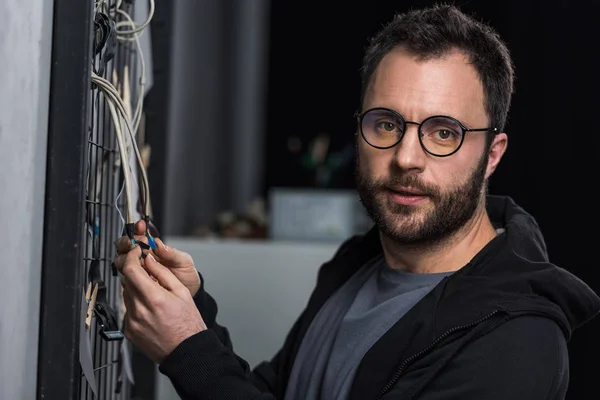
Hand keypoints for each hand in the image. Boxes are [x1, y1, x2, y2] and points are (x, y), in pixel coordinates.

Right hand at [114, 220, 200, 295]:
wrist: (188, 293)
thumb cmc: (186, 275)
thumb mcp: (185, 262)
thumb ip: (172, 253)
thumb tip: (159, 244)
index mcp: (154, 248)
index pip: (140, 235)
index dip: (138, 229)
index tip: (140, 227)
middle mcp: (143, 257)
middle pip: (125, 245)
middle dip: (126, 242)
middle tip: (133, 245)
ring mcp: (138, 270)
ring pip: (122, 259)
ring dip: (125, 257)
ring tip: (135, 259)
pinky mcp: (135, 282)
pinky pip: (125, 276)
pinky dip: (127, 272)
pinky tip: (133, 272)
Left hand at [118, 246, 206, 363]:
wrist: (185, 351)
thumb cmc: (188, 323)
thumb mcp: (181, 292)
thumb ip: (162, 273)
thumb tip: (149, 259)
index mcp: (153, 298)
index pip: (131, 270)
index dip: (132, 257)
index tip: (137, 253)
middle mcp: (139, 310)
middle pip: (126, 281)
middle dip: (136, 273)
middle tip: (148, 272)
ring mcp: (131, 322)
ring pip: (126, 294)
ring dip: (136, 289)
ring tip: (153, 295)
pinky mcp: (128, 330)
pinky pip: (127, 309)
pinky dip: (136, 304)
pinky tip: (150, 310)